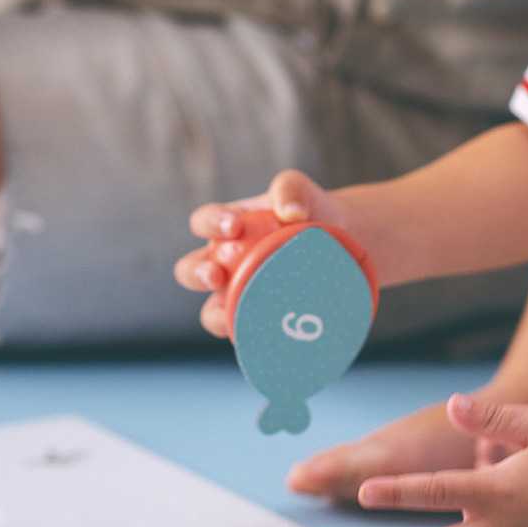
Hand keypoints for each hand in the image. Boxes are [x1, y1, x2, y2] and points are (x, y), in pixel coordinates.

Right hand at [174, 169, 345, 335]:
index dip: (210, 225)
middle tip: (216, 274)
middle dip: (196, 274)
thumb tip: (292, 212)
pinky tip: (266, 337)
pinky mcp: (256, 319)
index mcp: (225, 226)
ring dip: (215, 315)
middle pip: (190, 271)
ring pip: (212, 311)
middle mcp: (222, 262)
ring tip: (232, 314)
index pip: (203, 222)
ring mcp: (237, 293)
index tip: (233, 227)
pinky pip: (246, 333)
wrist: (337, 241)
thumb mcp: (299, 191)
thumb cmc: (309, 211)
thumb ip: (290, 189)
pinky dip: (251, 336)